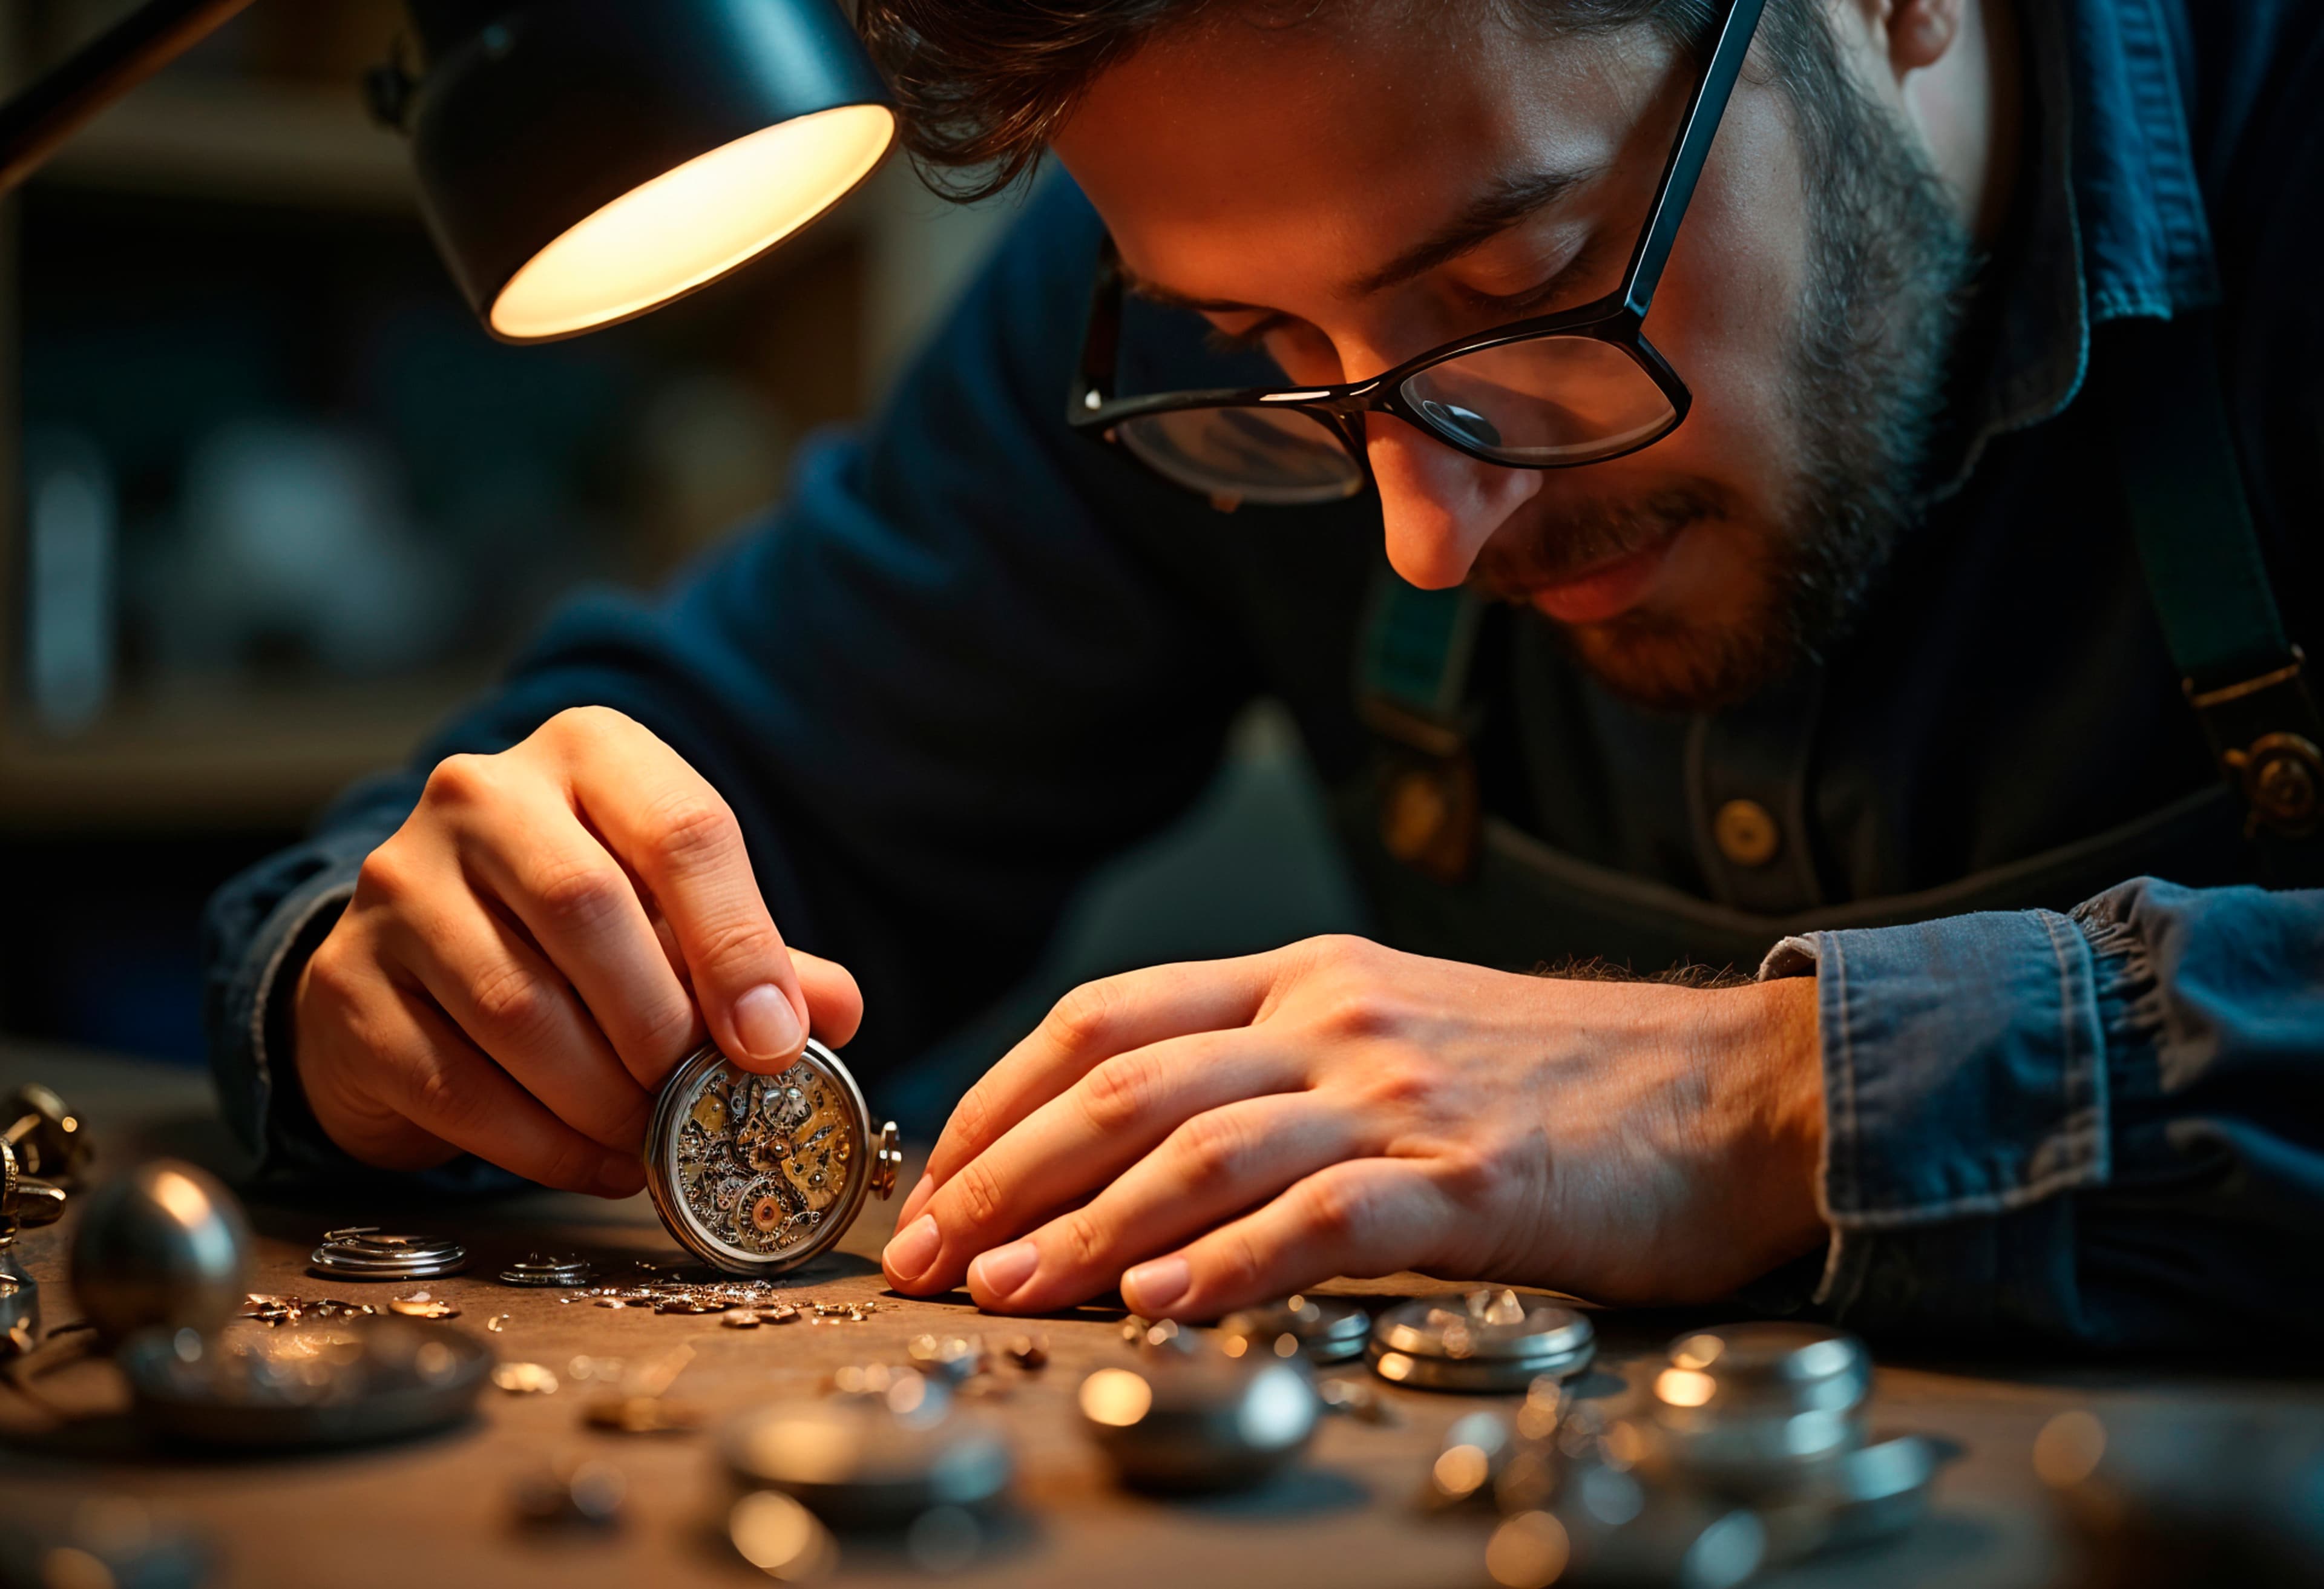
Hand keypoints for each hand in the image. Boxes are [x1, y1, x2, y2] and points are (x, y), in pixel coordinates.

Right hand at [292, 706, 862, 1192]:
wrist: (417, 963)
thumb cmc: (578, 936)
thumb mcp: (676, 921)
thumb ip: (759, 958)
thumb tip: (834, 1011)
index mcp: (587, 756)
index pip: (682, 829)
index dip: (738, 944)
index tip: (774, 1042)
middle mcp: (480, 797)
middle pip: (586, 908)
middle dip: (661, 1028)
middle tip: (704, 1103)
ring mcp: (397, 886)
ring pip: (516, 1005)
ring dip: (603, 1098)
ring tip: (655, 1142)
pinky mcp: (346, 985)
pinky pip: (454, 1081)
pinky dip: (539, 1144)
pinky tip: (594, 1161)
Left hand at [881, 935, 1823, 1316]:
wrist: (1737, 1089)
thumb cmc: (1562, 1080)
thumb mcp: (1397, 1032)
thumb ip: (1276, 1071)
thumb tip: (1137, 1152)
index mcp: (1304, 979)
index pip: (1105, 1021)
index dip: (1001, 1098)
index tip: (939, 1175)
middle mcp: (1333, 1020)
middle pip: (1121, 1086)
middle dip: (1003, 1172)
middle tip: (931, 1252)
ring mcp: (1397, 1096)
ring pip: (1197, 1151)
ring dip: (1080, 1224)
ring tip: (1004, 1285)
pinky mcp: (1468, 1183)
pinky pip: (1316, 1220)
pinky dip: (1224, 1261)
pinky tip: (1157, 1300)